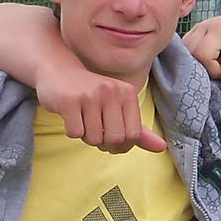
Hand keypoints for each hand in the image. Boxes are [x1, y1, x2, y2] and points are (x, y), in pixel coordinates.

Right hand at [38, 64, 165, 153]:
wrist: (58, 72)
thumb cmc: (91, 95)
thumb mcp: (118, 108)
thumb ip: (139, 130)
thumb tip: (162, 148)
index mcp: (127, 93)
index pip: (133, 135)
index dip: (122, 145)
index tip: (111, 139)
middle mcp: (111, 91)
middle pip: (115, 139)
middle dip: (104, 143)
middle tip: (95, 132)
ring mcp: (90, 95)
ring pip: (94, 138)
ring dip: (86, 137)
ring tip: (82, 121)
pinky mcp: (69, 101)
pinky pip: (75, 133)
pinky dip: (72, 132)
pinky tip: (71, 117)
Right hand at [184, 12, 220, 116]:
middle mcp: (218, 28)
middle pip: (201, 56)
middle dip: (211, 72)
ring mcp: (205, 25)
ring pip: (189, 50)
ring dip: (198, 65)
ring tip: (215, 66)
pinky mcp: (198, 26)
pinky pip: (185, 45)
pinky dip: (191, 57)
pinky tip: (205, 61)